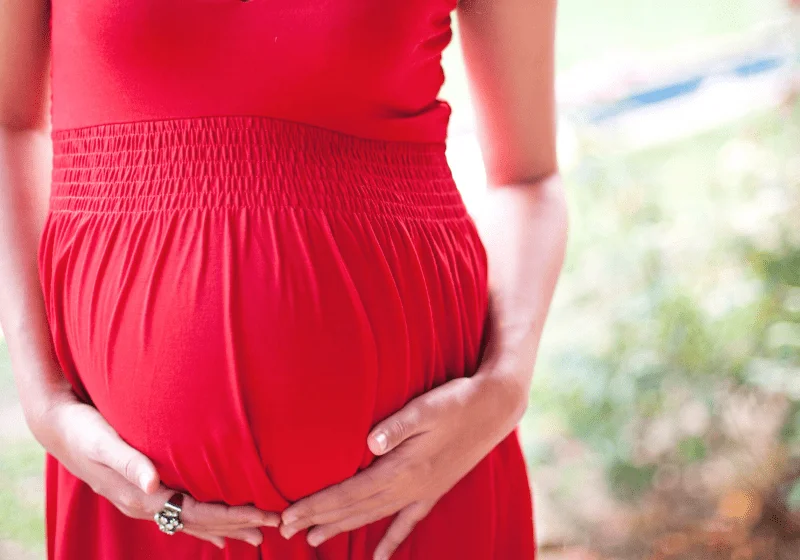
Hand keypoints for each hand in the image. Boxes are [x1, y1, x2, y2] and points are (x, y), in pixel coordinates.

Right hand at [29, 390, 280, 548]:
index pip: (197, 513)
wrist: (58, 428)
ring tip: (256, 537)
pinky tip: (218, 533)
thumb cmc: (84, 429)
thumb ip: (130, 462)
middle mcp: (145, 504)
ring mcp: (144, 502)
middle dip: (238, 525)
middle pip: (200, 522)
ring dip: (226, 529)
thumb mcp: (103, 442)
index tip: (263, 517)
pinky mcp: (144, 493)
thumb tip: (153, 484)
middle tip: (275, 528)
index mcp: (142, 496)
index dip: (232, 517)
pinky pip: (180, 515)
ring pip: (192, 523)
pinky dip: (204, 525)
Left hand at [278, 302, 529, 559]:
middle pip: (356, 509)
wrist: (495, 407)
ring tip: (314, 539)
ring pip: (374, 516)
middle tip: (286, 530)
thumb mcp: (427, 407)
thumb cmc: (457, 402)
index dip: (317, 505)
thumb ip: (398, 425)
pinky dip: (390, 541)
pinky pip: (407, 523)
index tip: (288, 515)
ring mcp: (423, 492)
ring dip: (343, 527)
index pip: (350, 493)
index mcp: (404, 468)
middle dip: (319, 519)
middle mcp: (411, 487)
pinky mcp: (433, 490)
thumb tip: (370, 442)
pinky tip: (380, 558)